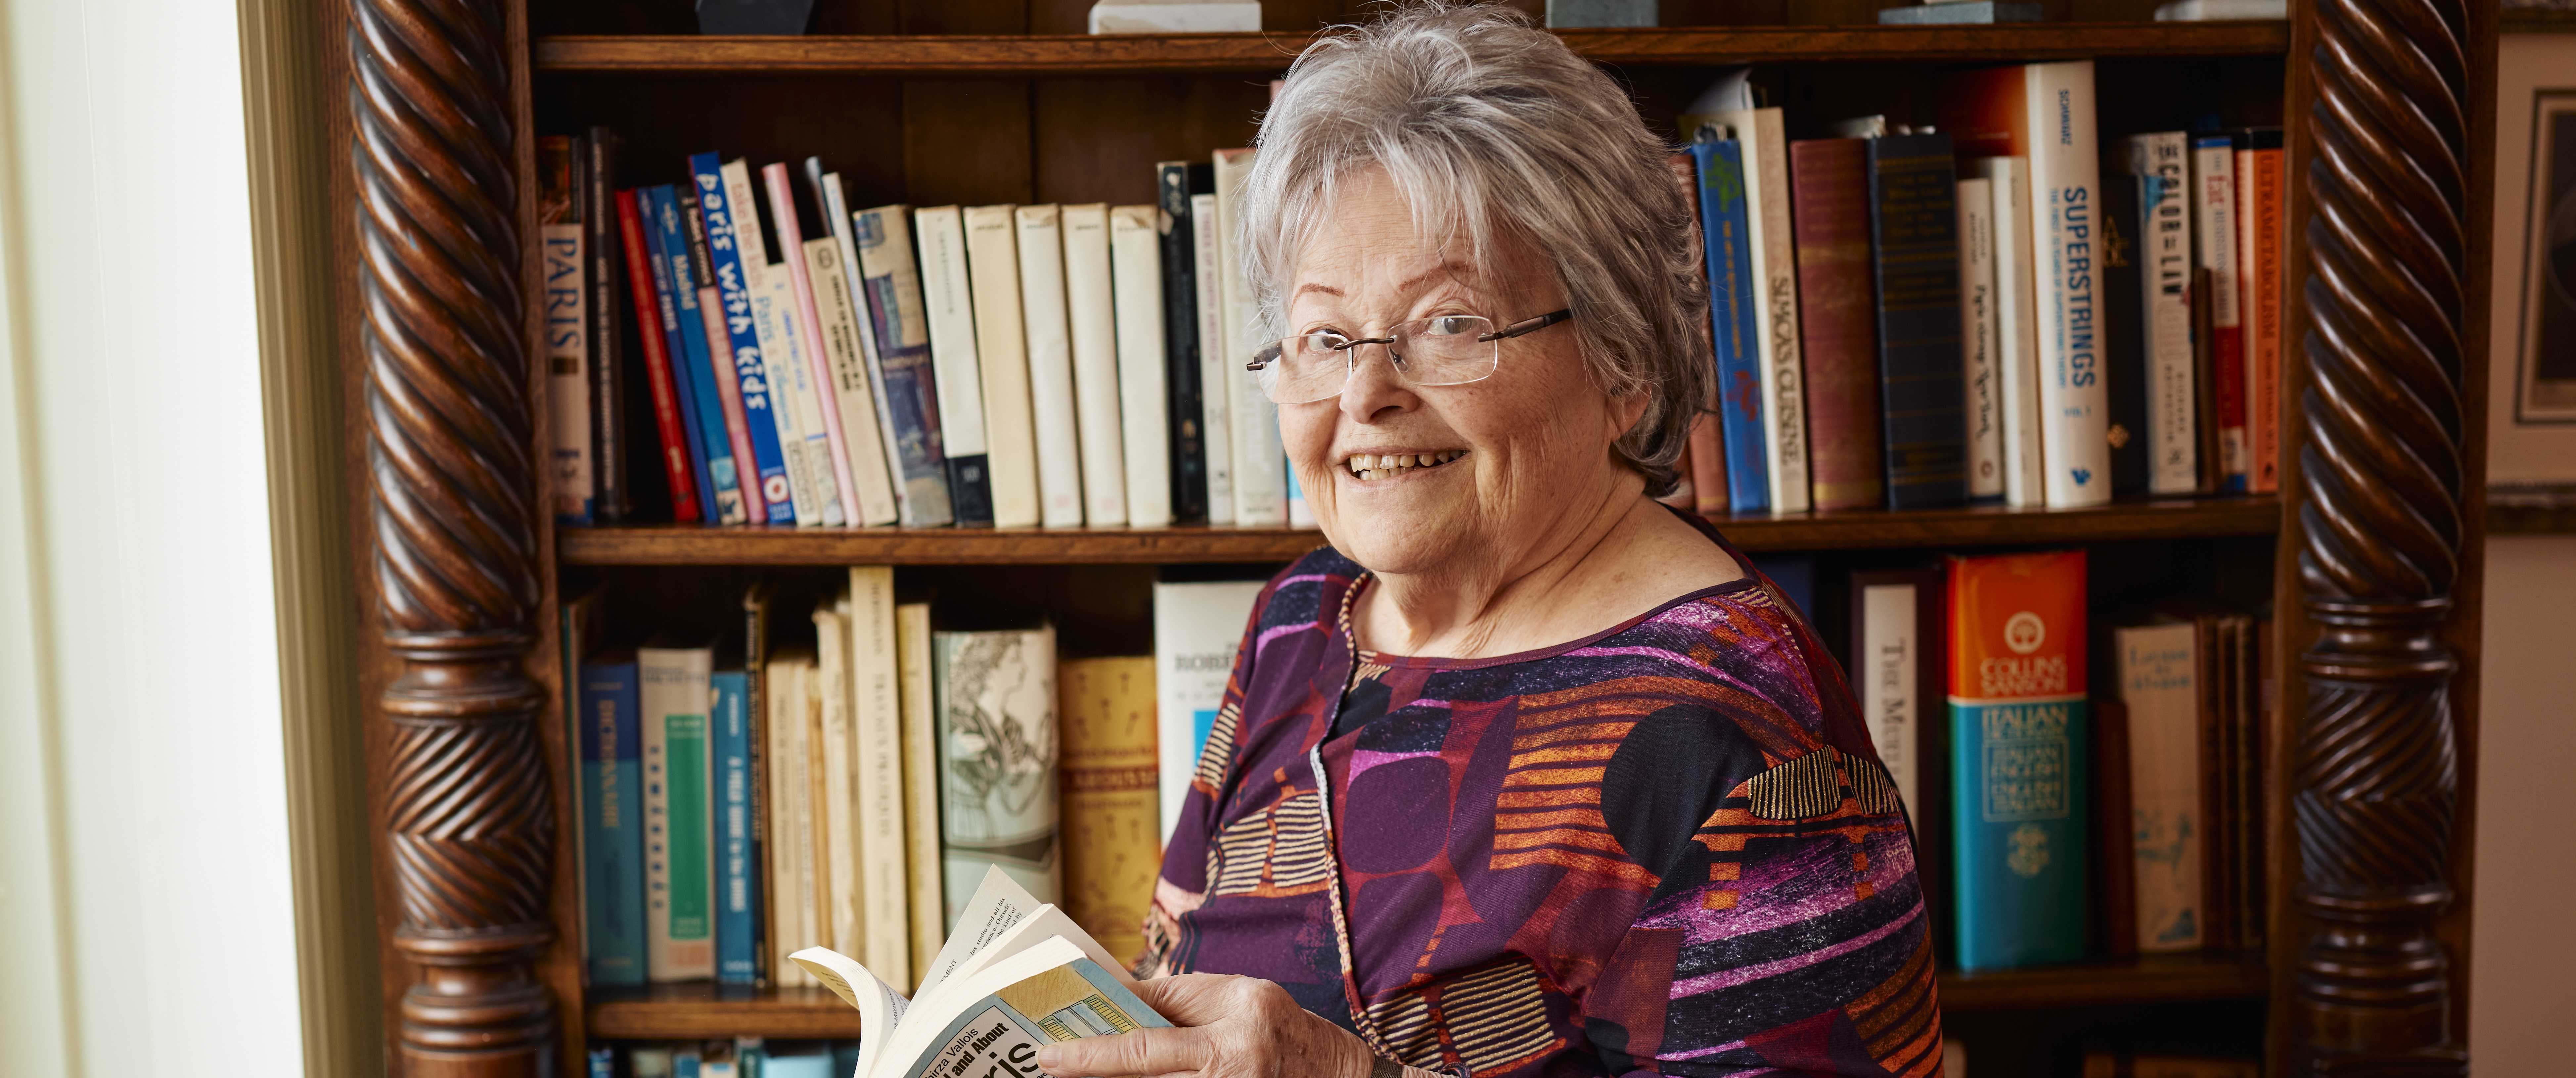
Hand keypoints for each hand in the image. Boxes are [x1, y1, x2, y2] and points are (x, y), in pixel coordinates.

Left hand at [1034, 974, 1375, 1077]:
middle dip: (1094, 1074)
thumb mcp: (1231, 995)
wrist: (1333, 1070)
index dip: (1091, 1057)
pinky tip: (1121, 1076)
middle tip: (1053, 1068)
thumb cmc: (1277, 1024)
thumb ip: (1173, 1000)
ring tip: (1086, 1069)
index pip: (1146, 1050)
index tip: (1049, 1056)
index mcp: (1232, 1037)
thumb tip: (1113, 1002)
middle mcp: (1231, 1075)